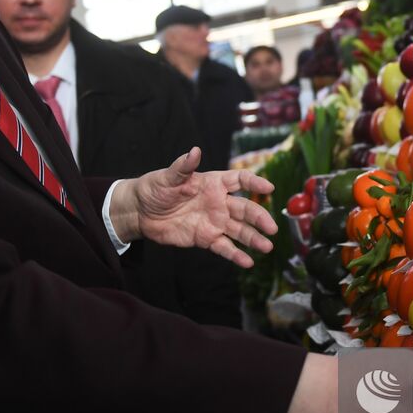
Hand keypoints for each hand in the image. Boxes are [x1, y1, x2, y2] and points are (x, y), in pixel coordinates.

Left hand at [110, 147, 276, 266]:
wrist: (140, 213)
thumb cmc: (155, 189)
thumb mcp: (167, 176)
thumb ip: (183, 166)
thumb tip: (195, 151)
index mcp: (213, 183)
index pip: (239, 180)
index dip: (254, 182)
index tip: (268, 188)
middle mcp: (219, 203)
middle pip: (245, 209)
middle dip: (259, 218)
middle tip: (272, 228)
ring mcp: (214, 222)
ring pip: (239, 230)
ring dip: (254, 238)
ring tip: (267, 247)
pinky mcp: (206, 239)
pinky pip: (224, 247)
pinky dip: (236, 255)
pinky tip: (248, 262)